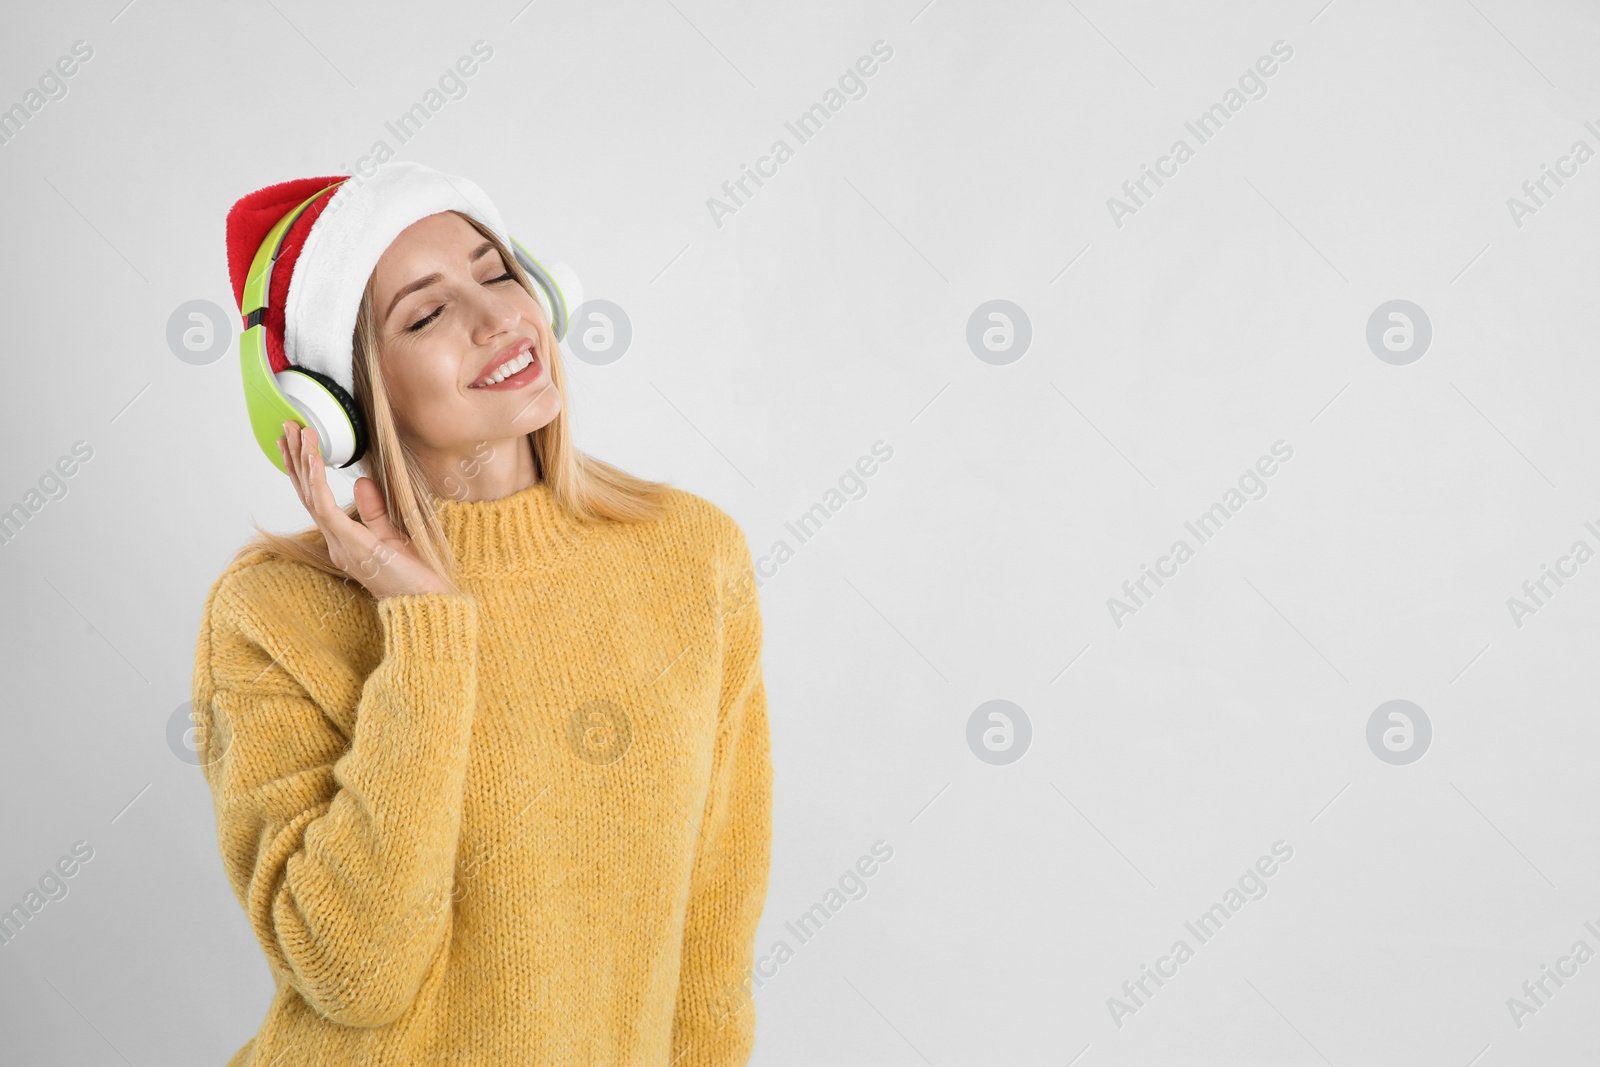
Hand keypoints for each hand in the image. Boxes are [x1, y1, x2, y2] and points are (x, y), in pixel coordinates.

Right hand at [278, 421, 454, 598]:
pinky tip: (312, 458)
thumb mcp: (393, 535)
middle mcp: (336, 544)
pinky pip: (325, 507)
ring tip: (297, 433)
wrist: (427, 602)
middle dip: (296, 460)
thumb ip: (375, 511)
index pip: (317, 501)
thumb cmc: (415, 575)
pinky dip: (317, 481)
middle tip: (287, 428)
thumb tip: (361, 482)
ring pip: (311, 497)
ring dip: (302, 462)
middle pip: (307, 495)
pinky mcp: (351, 544)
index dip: (305, 472)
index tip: (299, 444)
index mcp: (344, 542)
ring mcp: (340, 545)